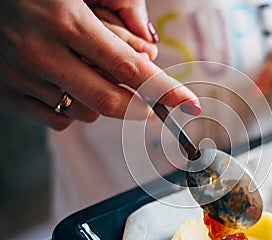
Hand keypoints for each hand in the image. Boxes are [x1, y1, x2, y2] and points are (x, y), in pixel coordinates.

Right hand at [0, 0, 199, 129]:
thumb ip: (118, 21)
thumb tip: (149, 55)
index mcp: (67, 23)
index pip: (129, 68)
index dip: (164, 90)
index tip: (188, 104)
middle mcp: (43, 54)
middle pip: (110, 102)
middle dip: (139, 107)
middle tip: (150, 102)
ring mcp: (22, 76)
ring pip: (85, 113)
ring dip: (102, 102)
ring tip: (92, 76)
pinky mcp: (8, 91)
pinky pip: (58, 120)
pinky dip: (74, 110)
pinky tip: (71, 88)